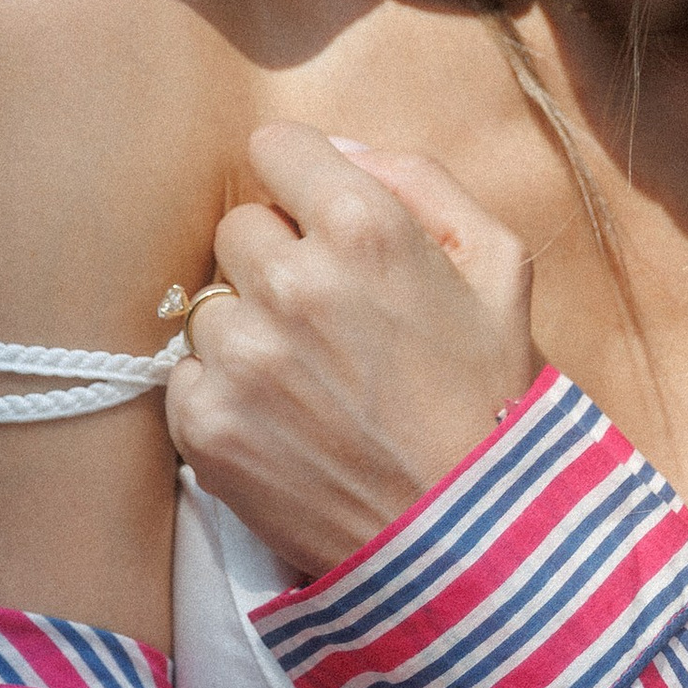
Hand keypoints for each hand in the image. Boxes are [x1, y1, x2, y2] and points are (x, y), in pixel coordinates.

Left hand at [163, 126, 538, 574]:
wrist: (468, 539)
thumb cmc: (488, 398)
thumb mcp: (498, 267)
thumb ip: (420, 181)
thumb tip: (338, 148)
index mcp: (364, 228)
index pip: (275, 148)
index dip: (302, 183)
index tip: (320, 222)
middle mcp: (291, 283)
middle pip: (238, 226)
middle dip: (278, 259)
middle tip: (330, 319)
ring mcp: (241, 357)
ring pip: (211, 303)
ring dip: (250, 330)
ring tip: (313, 381)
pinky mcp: (205, 423)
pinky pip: (189, 373)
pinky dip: (227, 393)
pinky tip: (286, 422)